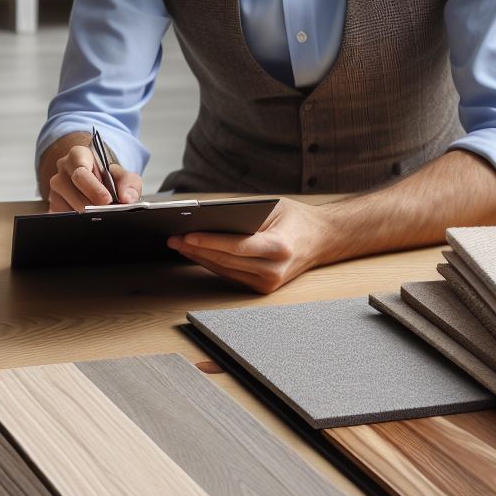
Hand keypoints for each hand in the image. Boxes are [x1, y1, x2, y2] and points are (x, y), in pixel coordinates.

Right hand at [48, 144, 142, 211]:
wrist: (96, 178)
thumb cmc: (107, 175)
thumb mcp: (122, 174)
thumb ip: (129, 183)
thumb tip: (127, 198)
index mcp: (78, 155)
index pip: (81, 172)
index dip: (94, 188)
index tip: (107, 200)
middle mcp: (63, 169)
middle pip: (72, 191)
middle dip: (91, 205)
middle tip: (107, 212)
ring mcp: (55, 187)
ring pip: (66, 206)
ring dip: (85, 215)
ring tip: (100, 215)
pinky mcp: (53, 204)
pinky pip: (63, 216)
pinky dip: (78, 222)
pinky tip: (89, 219)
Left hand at [167, 198, 332, 293]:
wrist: (321, 240)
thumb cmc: (294, 219)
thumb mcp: (272, 207)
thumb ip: (242, 213)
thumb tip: (206, 215)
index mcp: (279, 248)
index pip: (237, 247)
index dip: (210, 242)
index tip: (187, 235)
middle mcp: (274, 270)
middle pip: (226, 261)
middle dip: (197, 249)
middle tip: (174, 238)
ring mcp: (268, 284)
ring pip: (225, 270)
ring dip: (199, 257)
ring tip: (179, 244)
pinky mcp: (262, 288)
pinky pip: (230, 275)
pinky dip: (211, 263)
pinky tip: (195, 252)